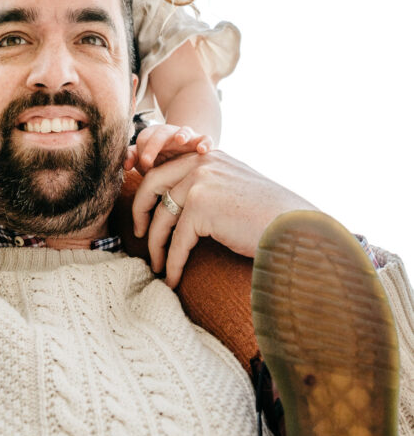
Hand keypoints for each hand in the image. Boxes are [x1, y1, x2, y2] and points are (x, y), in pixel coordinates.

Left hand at [124, 123, 212, 172]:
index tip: (145, 167)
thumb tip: (125, 165)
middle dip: (152, 146)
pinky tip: (202, 150)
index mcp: (153, 135)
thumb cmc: (161, 159)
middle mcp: (170, 133)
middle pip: (160, 133)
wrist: (185, 155)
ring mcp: (187, 136)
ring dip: (182, 134)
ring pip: (184, 131)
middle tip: (146, 161)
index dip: (142, 152)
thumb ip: (134, 157)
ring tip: (180, 140)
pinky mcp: (202, 141)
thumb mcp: (147, 158)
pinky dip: (205, 142)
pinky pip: (205, 139)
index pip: (143, 139)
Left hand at [131, 149, 316, 287]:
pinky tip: (172, 279)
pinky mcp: (201, 206)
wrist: (297, 228)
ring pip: (162, 217)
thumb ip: (209, 187)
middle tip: (137, 234)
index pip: (165, 166)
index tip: (145, 213)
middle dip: (140, 210)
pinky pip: (177, 240)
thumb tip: (180, 207)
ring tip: (157, 265)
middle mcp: (201, 162)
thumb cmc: (271, 216)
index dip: (149, 189)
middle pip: (152, 184)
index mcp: (208, 156)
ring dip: (156, 245)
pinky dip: (172, 263)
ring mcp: (199, 181)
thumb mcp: (234, 189)